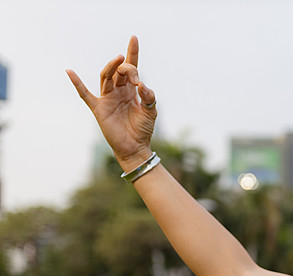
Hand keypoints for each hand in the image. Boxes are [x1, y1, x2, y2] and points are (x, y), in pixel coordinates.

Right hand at [66, 35, 156, 171]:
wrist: (135, 148)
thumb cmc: (143, 129)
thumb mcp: (150, 111)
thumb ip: (149, 97)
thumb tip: (142, 86)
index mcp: (131, 89)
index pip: (131, 67)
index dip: (132, 53)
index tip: (134, 38)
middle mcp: (118, 90)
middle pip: (119, 71)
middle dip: (128, 68)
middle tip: (136, 76)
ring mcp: (107, 98)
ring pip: (106, 77)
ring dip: (112, 68)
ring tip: (119, 59)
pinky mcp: (98, 108)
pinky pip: (85, 94)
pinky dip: (77, 83)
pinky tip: (70, 72)